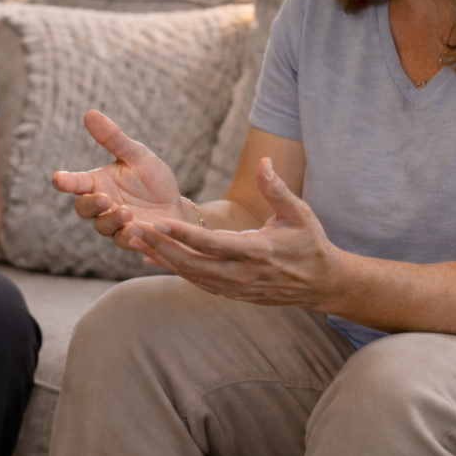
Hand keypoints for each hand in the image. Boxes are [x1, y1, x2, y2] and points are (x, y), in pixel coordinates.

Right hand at [51, 110, 186, 250]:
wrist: (177, 207)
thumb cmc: (154, 180)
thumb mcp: (137, 155)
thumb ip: (114, 138)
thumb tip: (89, 113)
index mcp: (99, 183)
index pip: (76, 182)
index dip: (66, 181)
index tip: (59, 179)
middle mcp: (103, 205)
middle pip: (83, 208)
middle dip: (91, 204)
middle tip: (105, 198)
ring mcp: (116, 225)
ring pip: (102, 226)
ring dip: (112, 220)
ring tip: (127, 212)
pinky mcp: (133, 239)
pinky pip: (124, 241)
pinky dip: (129, 236)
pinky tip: (137, 229)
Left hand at [132, 158, 343, 306]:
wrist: (321, 283)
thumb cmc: (310, 242)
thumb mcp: (299, 213)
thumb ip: (277, 189)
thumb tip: (264, 161)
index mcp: (257, 252)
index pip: (212, 244)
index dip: (184, 235)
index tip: (158, 222)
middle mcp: (243, 274)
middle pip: (193, 264)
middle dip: (161, 248)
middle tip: (134, 231)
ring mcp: (236, 288)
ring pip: (191, 275)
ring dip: (161, 260)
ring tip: (134, 241)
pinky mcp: (233, 294)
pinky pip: (197, 282)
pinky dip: (173, 269)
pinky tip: (151, 258)